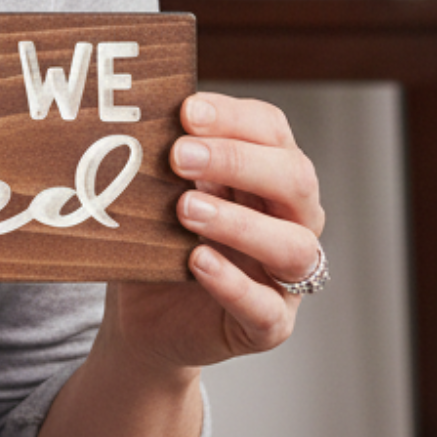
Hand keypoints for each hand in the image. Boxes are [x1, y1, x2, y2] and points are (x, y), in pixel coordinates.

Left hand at [106, 92, 324, 370]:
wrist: (146, 315)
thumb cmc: (161, 238)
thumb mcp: (161, 189)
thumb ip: (165, 157)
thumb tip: (141, 116)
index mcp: (268, 173)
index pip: (271, 130)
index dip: (234, 117)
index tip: (186, 111)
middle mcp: (290, 220)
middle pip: (295, 180)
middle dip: (237, 161)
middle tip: (179, 155)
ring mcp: (285, 275)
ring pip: (294, 245)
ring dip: (239, 222)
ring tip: (185, 209)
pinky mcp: (270, 325)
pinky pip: (266, 308)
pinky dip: (233, 283)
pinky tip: (198, 261)